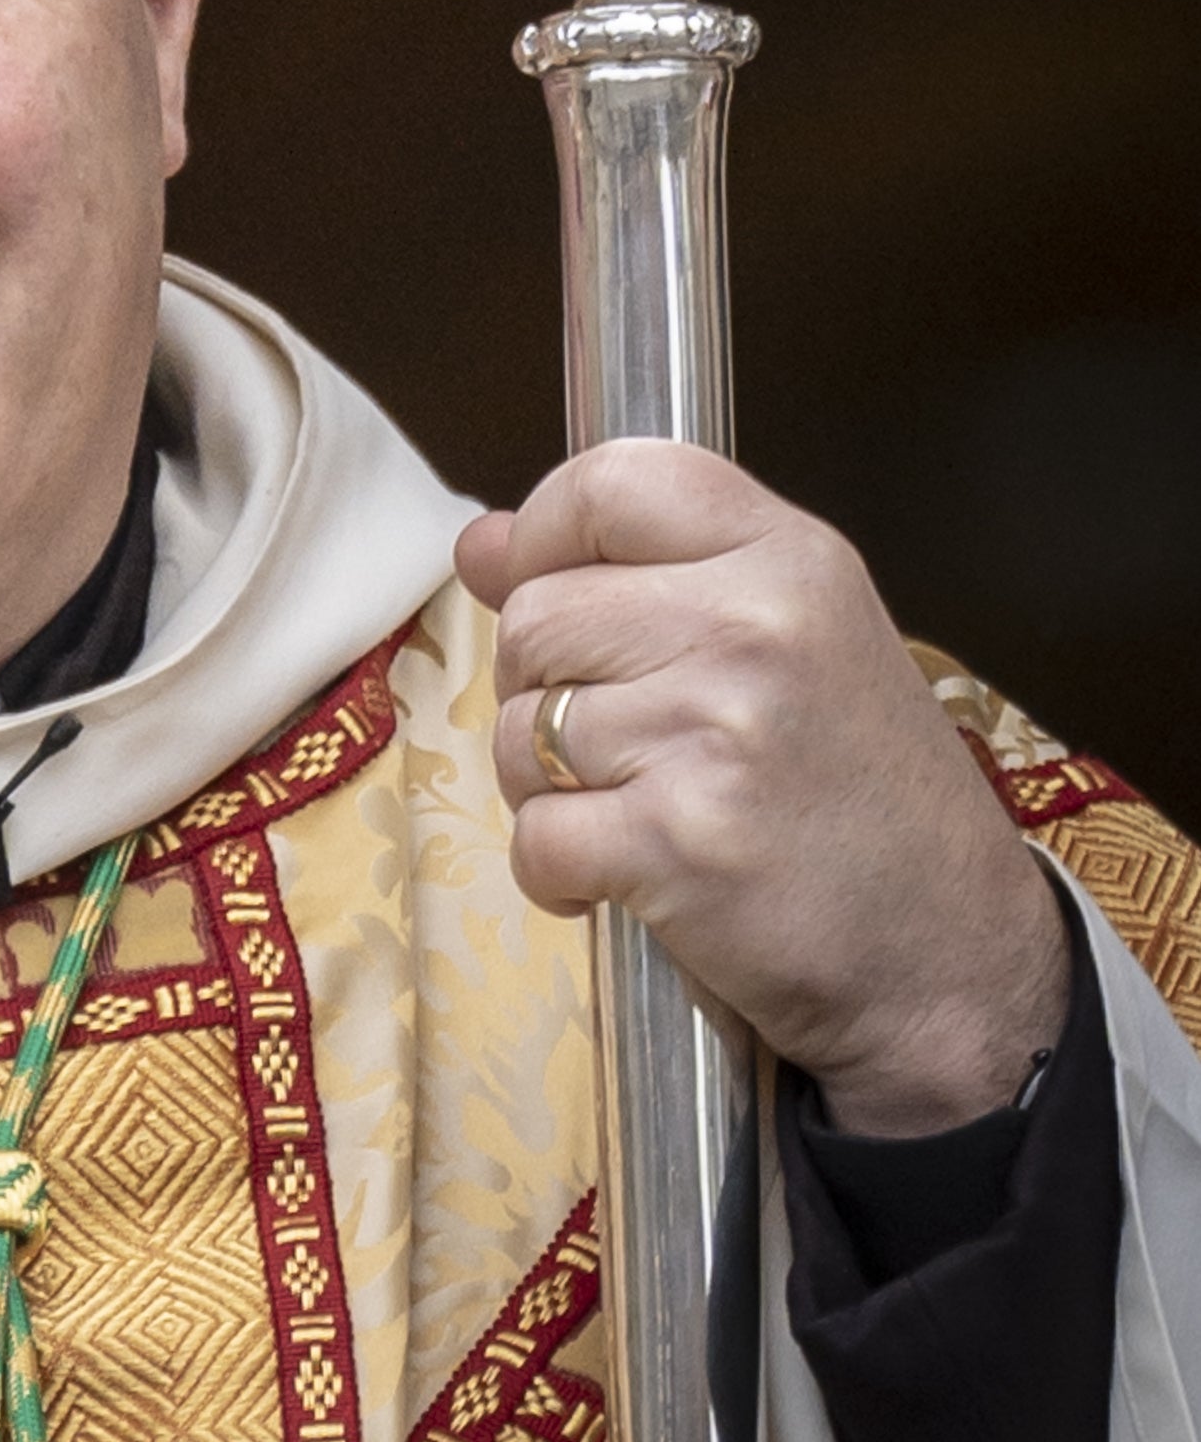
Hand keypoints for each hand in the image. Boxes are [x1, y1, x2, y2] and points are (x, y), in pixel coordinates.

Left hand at [466, 446, 1068, 1132]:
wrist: (958, 958)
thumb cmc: (870, 803)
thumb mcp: (800, 644)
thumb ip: (648, 577)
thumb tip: (482, 545)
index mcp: (792, 559)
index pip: (612, 483)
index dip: (546, 534)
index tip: (541, 586)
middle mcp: (754, 627)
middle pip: (539, 615)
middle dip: (543, 690)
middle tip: (616, 746)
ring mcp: (713, 733)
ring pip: (523, 729)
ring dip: (549, 789)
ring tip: (636, 813)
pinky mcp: (678, 843)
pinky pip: (537, 835)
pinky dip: (557, 874)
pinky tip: (626, 878)